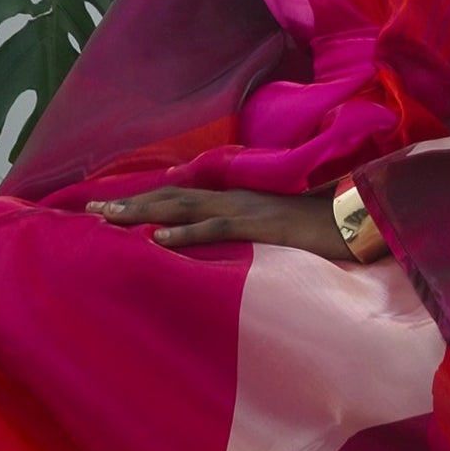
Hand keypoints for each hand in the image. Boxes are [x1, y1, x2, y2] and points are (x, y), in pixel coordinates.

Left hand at [85, 186, 353, 260]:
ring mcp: (246, 211)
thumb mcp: (274, 235)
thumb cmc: (321, 231)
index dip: (144, 201)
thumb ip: (246, 239)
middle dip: (129, 204)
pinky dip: (185, 235)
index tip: (109, 209)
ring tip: (107, 221)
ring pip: (183, 209)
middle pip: (170, 198)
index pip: (180, 198)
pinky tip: (157, 242)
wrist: (360, 219)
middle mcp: (234, 199)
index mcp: (236, 200)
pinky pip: (217, 230)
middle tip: (89, 212)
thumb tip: (221, 253)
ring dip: (143, 214)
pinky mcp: (262, 228)